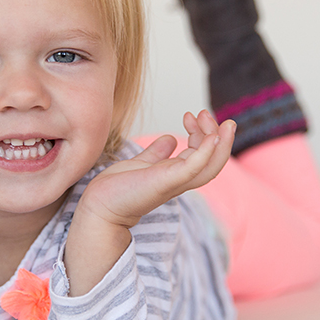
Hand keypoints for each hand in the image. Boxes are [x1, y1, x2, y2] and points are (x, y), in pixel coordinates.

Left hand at [81, 110, 235, 229]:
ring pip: (210, 167)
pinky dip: (205, 153)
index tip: (190, 115)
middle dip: (216, 134)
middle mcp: (179, 179)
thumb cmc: (117, 189)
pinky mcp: (165, 182)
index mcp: (175, 174)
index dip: (202, 133)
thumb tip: (170, 139)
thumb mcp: (142, 164)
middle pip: (212, 160)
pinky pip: (193, 169)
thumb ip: (157, 153)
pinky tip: (211, 137)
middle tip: (204, 113)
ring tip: (216, 121)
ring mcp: (174, 182)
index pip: (202, 155)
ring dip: (220, 143)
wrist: (99, 206)